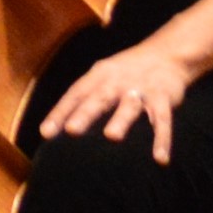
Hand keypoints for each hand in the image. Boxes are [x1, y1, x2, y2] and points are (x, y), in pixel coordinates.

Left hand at [37, 43, 191, 160]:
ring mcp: (141, 89)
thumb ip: (83, 99)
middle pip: (99, 98)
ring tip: (112, 136)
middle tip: (72, 130)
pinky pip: (164, 120)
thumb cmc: (124, 72)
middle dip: (85, 114)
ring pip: (130, 106)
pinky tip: (160, 159)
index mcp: (98, 76)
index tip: (46, 133)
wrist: (167, 53)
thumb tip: (58, 125)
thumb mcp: (101, 77)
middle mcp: (117, 82)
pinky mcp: (164, 98)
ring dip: (121, 120)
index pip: (75, 94)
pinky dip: (162, 140)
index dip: (60, 112)